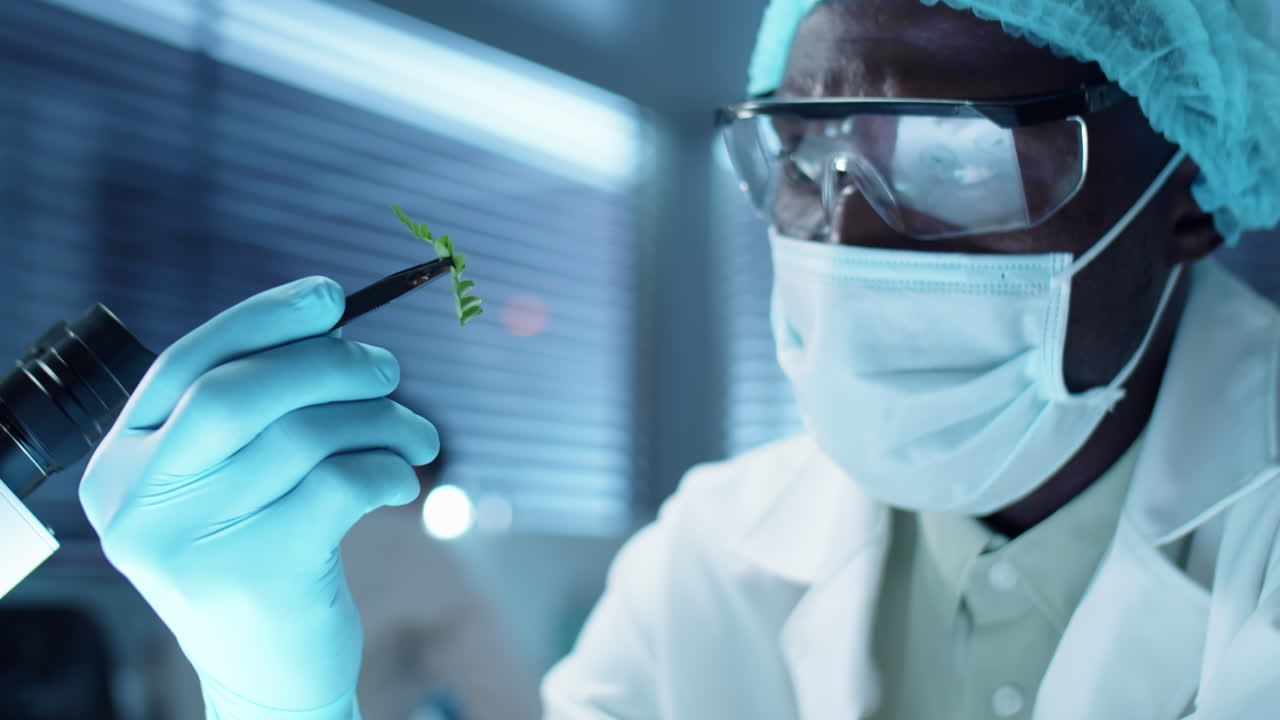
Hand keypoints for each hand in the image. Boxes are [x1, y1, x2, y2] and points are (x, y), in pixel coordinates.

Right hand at [79, 276, 438, 715]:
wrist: (268, 670)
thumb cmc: (263, 554)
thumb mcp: (232, 484)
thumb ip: (255, 411)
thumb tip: (332, 323)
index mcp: (121, 466)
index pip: (187, 364)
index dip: (264, 319)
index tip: (331, 297)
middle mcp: (140, 505)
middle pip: (241, 392)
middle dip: (330, 364)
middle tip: (388, 370)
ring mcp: (191, 546)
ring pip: (304, 435)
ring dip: (382, 420)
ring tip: (418, 435)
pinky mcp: (256, 577)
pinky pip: (340, 484)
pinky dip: (388, 466)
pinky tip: (403, 479)